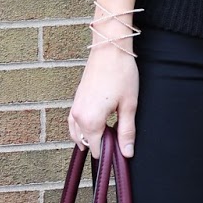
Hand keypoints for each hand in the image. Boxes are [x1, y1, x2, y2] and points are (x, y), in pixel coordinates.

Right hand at [68, 43, 138, 158]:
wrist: (109, 49)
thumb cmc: (121, 75)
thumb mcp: (129, 106)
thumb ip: (126, 131)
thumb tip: (126, 153)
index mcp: (90, 120)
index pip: (96, 149)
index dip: (109, 152)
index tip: (122, 148)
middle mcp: (77, 116)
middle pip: (86, 142)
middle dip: (100, 145)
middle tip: (119, 137)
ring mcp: (74, 108)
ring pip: (77, 134)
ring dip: (90, 137)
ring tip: (109, 133)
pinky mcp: (76, 100)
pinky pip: (74, 123)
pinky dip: (82, 129)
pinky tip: (95, 126)